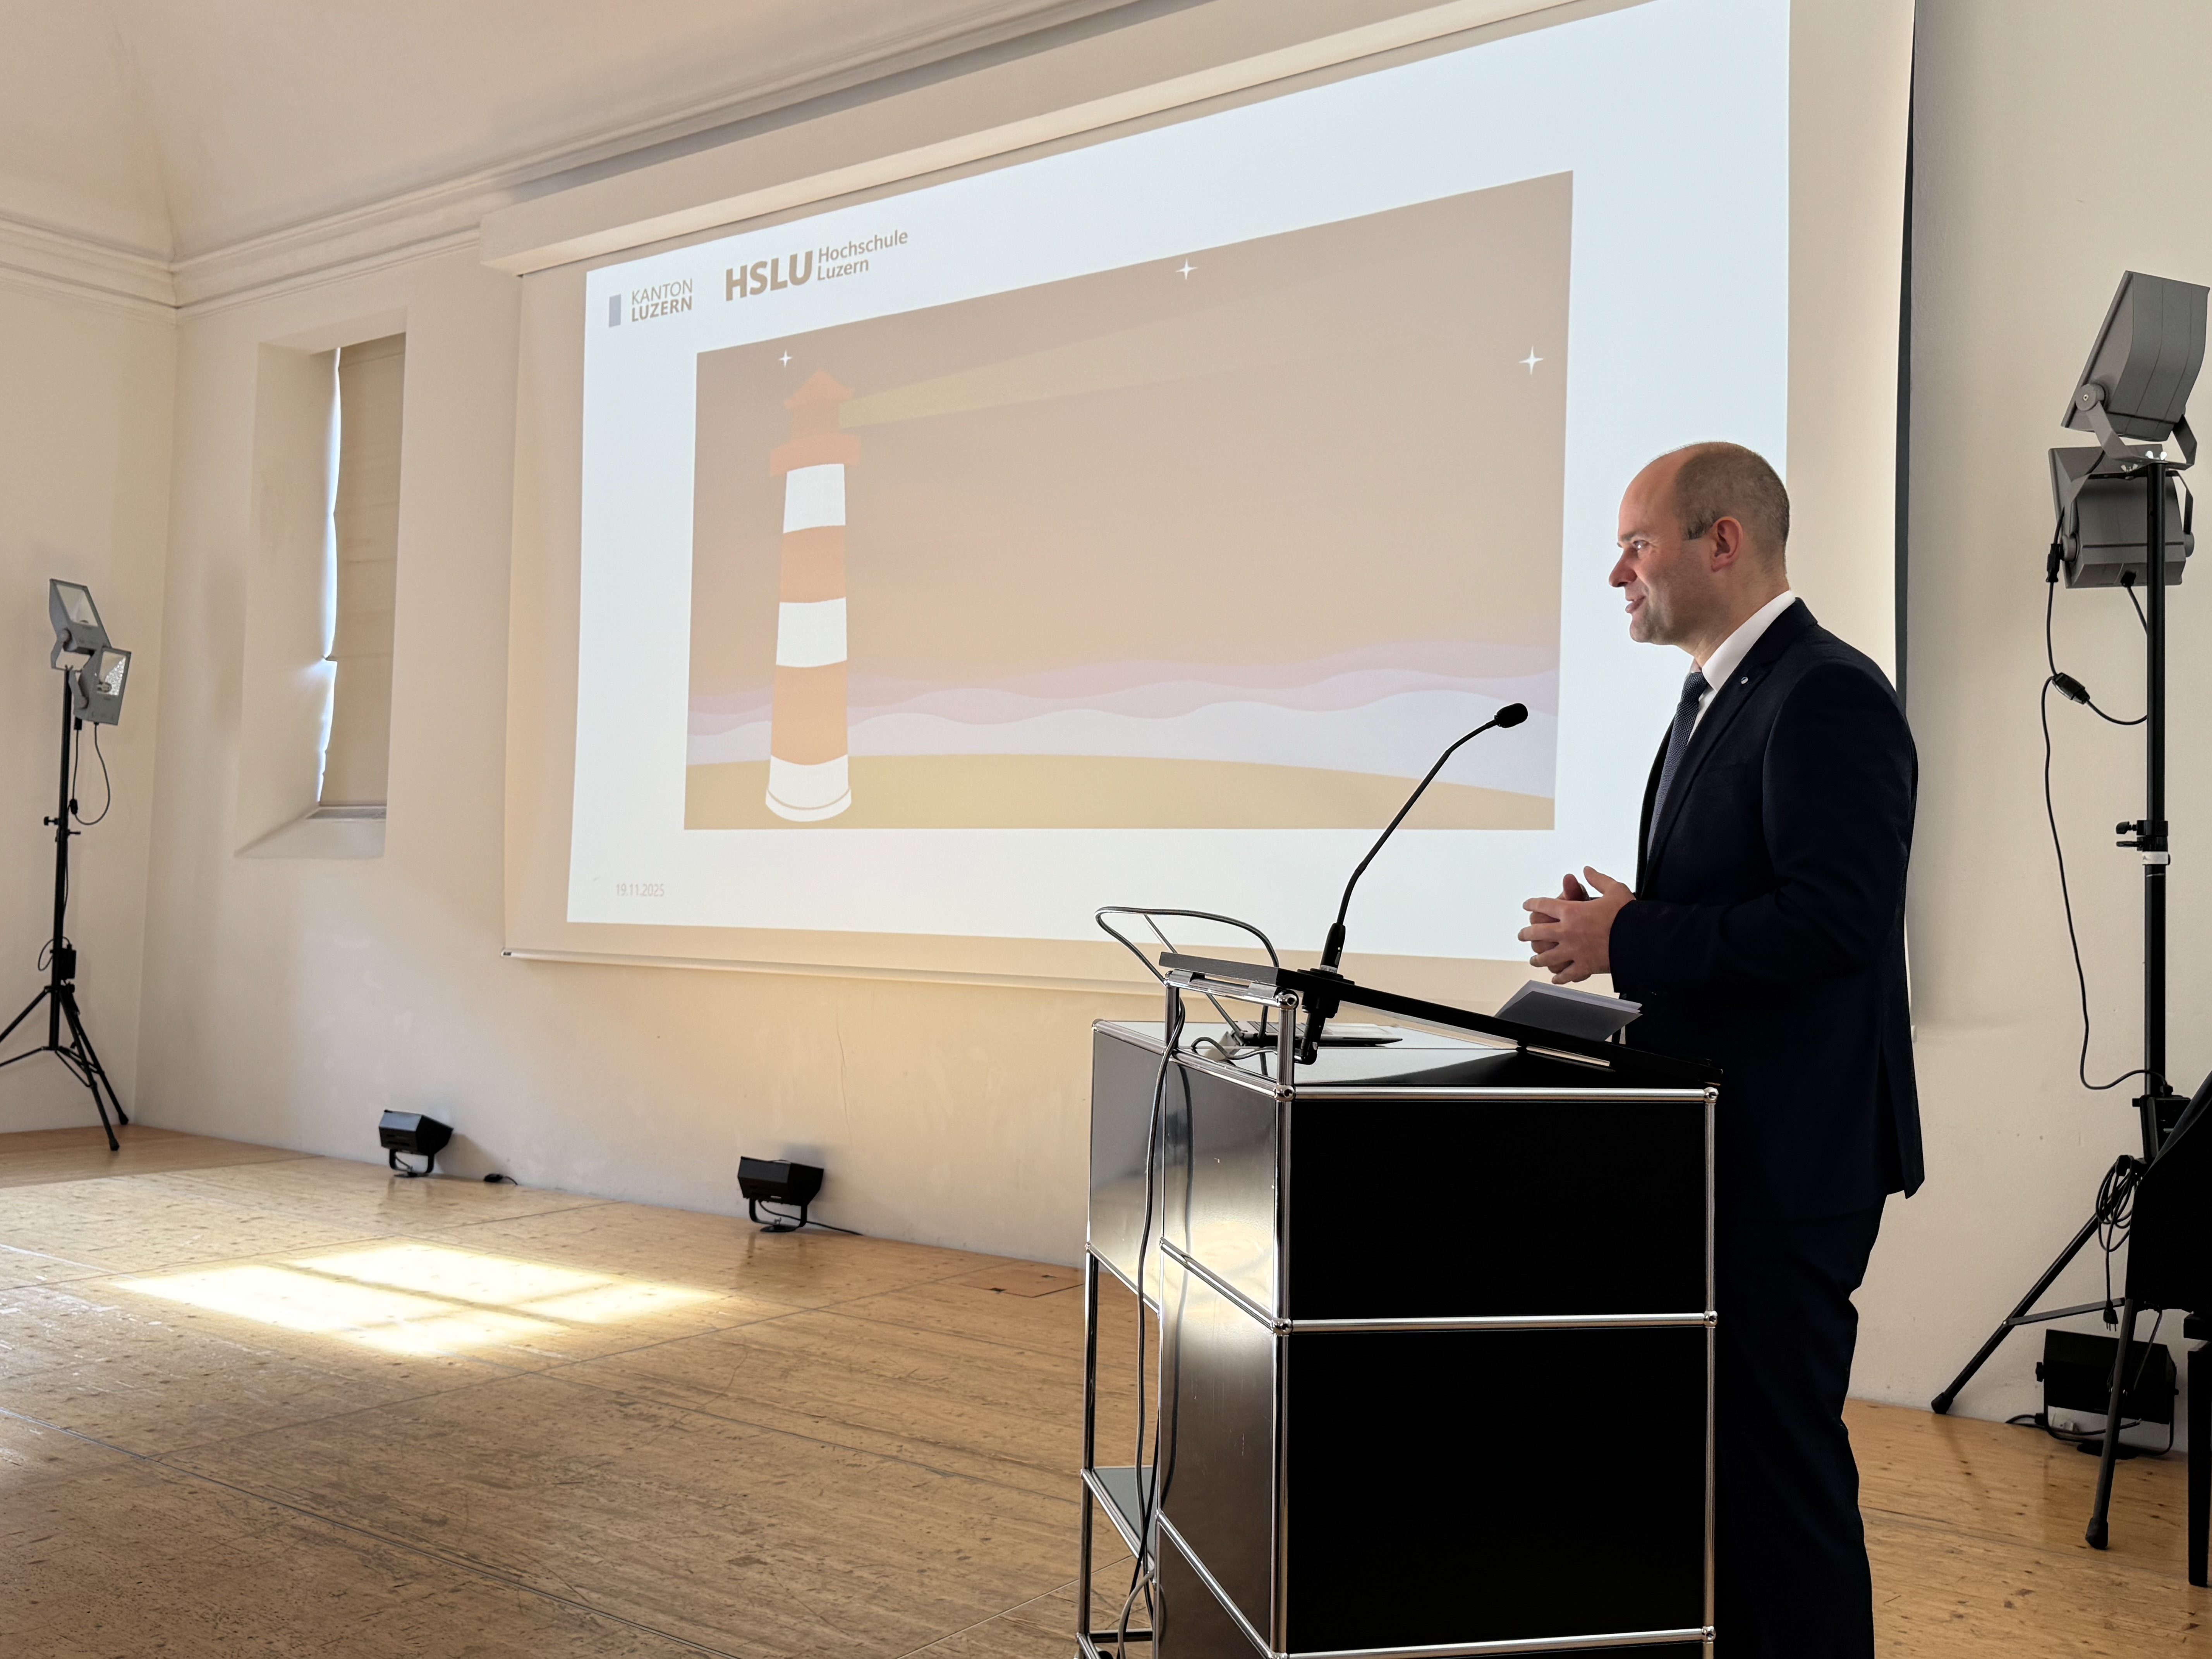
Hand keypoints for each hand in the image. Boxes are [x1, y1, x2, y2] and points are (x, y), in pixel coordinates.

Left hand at [1518, 867, 1633, 983]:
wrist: (1638, 940)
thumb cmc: (1626, 914)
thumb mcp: (1614, 889)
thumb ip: (1598, 879)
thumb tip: (1586, 870)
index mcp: (1571, 911)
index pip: (1544, 905)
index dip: (1533, 904)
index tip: (1527, 905)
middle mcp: (1566, 931)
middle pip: (1537, 933)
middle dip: (1526, 933)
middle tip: (1522, 935)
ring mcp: (1572, 951)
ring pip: (1546, 957)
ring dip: (1538, 958)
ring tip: (1533, 959)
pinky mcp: (1583, 966)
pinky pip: (1566, 974)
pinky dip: (1559, 977)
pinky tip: (1555, 978)